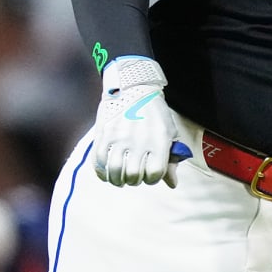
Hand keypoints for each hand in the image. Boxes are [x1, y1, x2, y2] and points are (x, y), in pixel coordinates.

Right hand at [91, 57, 188, 186]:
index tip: (150, 174)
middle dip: (135, 180)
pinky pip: (99, 162)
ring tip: (121, 177)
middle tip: (134, 175)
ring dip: (118, 179)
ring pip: (115, 171)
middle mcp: (139, 140)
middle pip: (134, 175)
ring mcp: (119, 138)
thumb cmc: (155, 113)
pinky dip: (102, 172)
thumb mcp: (169, 132)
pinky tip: (108, 172)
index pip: (155, 174)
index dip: (153, 179)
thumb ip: (171, 159)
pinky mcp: (104, 134)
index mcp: (158, 140)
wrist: (133, 87)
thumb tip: (172, 184)